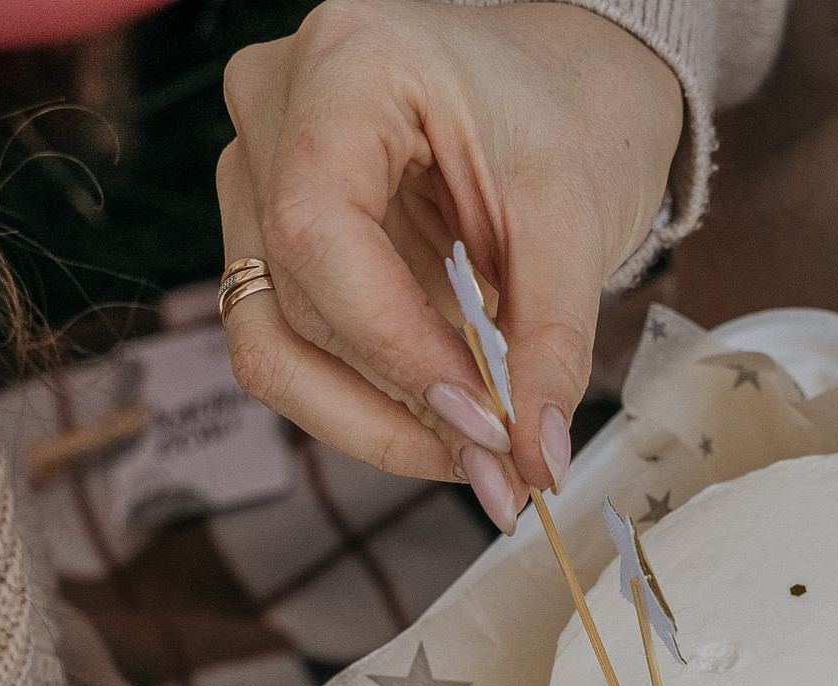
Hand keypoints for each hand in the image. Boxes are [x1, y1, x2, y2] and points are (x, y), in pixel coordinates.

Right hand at [216, 0, 682, 525]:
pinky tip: (447, 416)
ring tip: (475, 454)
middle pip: (285, 301)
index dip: (393, 349)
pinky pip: (293, 337)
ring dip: (371, 418)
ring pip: (269, 337)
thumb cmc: (572, 112)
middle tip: (498, 468)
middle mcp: (273, 109)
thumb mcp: (580, 218)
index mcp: (346, 66)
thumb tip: (534, 457)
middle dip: (395, 406)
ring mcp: (258, 170)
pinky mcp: (273, 228)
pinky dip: (370, 394)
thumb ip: (552, 340)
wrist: (568, 78)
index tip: (481, 424)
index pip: (317, 233)